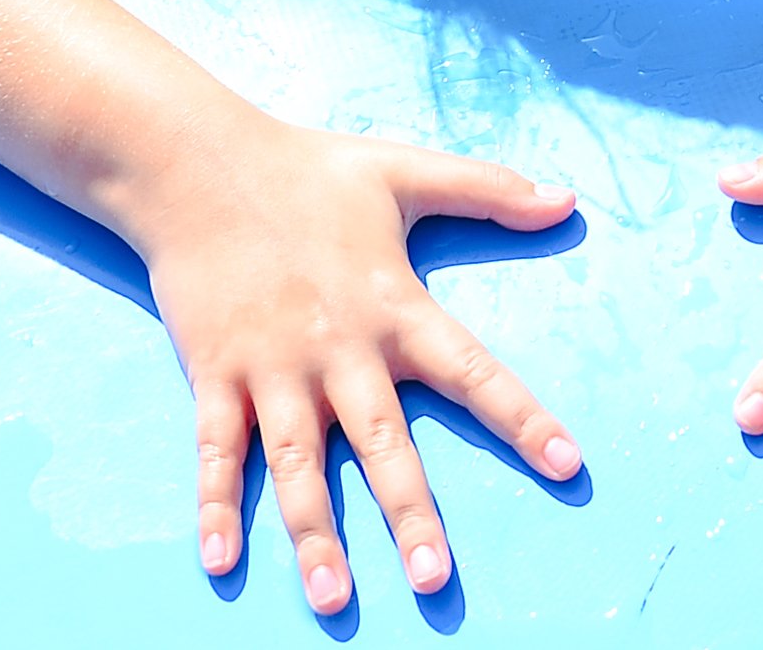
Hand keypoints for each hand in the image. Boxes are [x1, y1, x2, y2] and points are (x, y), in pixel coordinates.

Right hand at [131, 118, 584, 612]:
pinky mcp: (216, 373)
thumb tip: (566, 201)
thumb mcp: (405, 169)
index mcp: (392, 305)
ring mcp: (272, 367)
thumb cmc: (307, 169)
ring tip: (333, 599)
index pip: (473, 371)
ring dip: (314, 533)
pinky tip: (220, 560)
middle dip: (411, 515)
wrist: (194, 162)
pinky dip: (216, 505)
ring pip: (297, 465)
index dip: (522, 418)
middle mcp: (338, 349)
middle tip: (437, 582)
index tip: (568, 465)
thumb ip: (489, 189)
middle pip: (382, 444)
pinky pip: (216, 450)